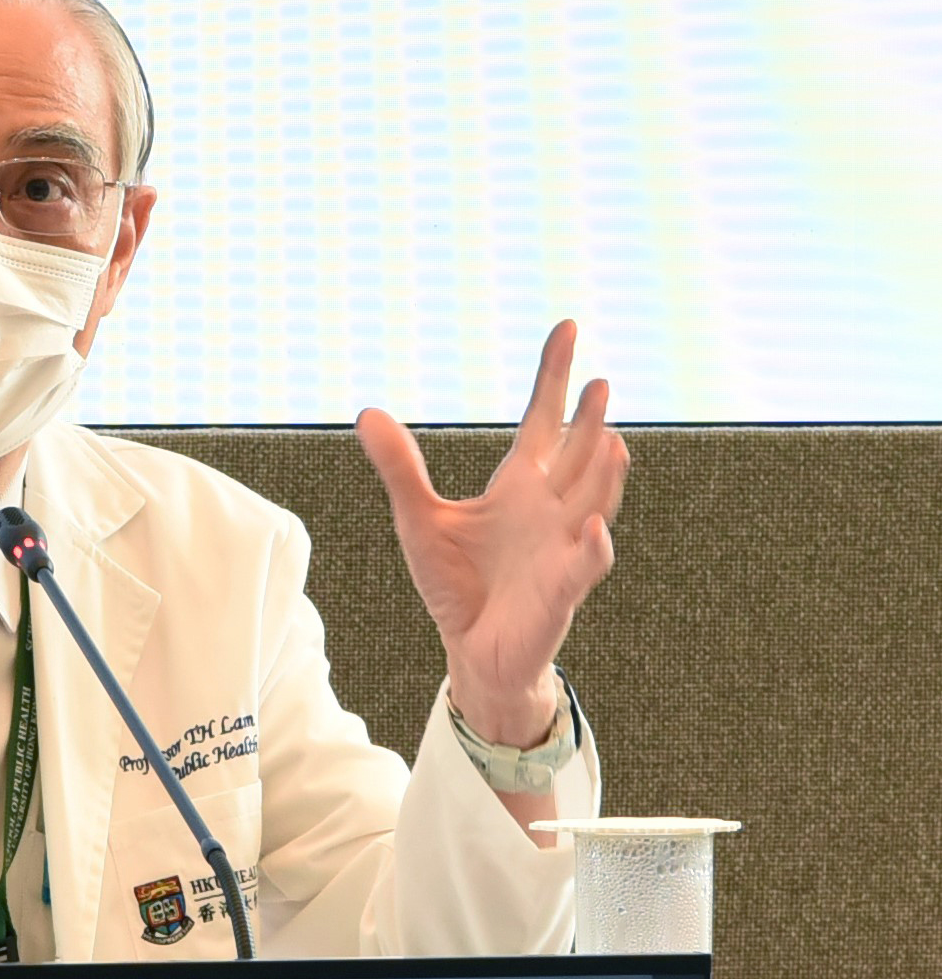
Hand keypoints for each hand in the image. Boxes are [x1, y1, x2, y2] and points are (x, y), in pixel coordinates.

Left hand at [355, 320, 627, 745]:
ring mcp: (560, 548)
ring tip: (611, 438)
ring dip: (602, 475)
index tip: (567, 328)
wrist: (472, 650)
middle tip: (598, 381)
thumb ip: (400, 468)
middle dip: (587, 421)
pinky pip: (581, 566)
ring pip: (590, 503)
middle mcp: (549, 508)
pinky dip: (590, 548)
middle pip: (575, 454)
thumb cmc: (457, 584)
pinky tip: (593, 527)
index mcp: (519, 485)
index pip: (543, 419)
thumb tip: (368, 412)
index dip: (553, 376)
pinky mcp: (560, 591)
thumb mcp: (418, 519)